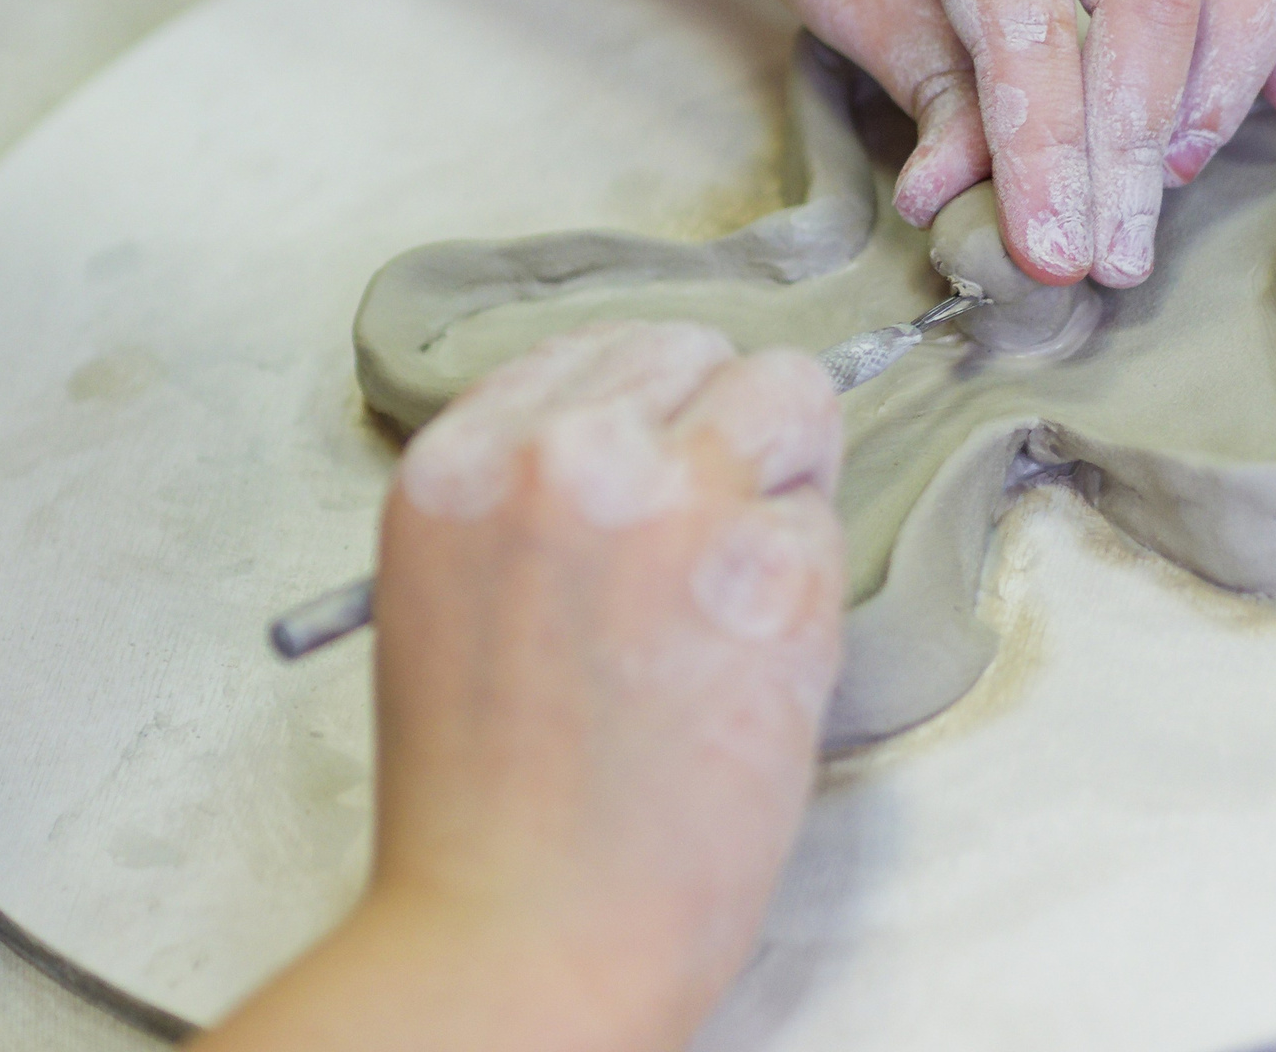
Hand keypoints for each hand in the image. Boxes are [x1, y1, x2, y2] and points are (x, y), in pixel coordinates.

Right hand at [201, 322, 841, 1051]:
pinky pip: (827, 522)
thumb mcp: (447, 583)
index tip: (663, 459)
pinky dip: (807, 587)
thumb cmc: (481, 792)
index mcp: (462, 458)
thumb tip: (639, 430)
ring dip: (781, 482)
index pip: (594, 345)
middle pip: (702, 353)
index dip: (646, 408)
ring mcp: (674, 505)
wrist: (525, 930)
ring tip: (731, 593)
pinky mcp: (774, 575)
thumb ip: (523, 487)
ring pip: (790, 400)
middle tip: (707, 533)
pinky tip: (747, 666)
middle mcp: (563, 456)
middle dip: (721, 429)